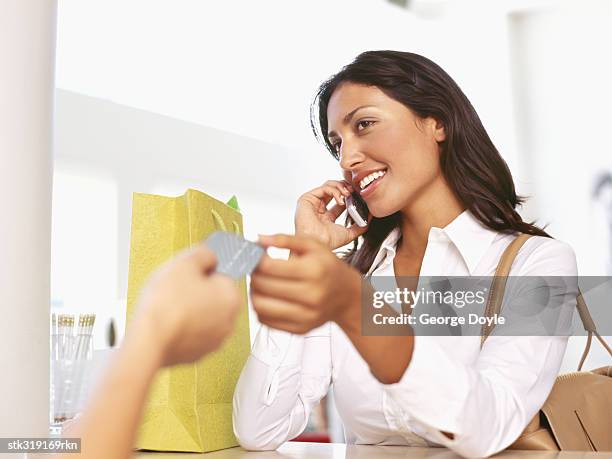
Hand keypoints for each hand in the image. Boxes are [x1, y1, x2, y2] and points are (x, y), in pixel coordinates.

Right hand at [132, 245, 240, 366]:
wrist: (148, 341)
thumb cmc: (166, 303)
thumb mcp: (185, 262)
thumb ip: (204, 253)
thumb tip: (210, 256)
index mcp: (232, 296)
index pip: (222, 274)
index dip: (202, 270)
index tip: (188, 273)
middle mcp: (230, 320)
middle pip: (214, 296)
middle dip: (197, 291)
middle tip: (175, 289)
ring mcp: (215, 339)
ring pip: (203, 315)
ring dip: (190, 310)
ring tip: (169, 307)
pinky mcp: (199, 353)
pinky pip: (193, 333)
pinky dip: (183, 328)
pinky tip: (168, 323)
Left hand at [250, 234, 361, 334]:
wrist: (346, 295)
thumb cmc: (328, 268)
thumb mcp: (312, 245)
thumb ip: (284, 239)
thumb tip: (259, 239)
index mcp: (313, 271)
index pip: (269, 267)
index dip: (256, 260)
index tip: (256, 256)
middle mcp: (311, 295)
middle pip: (263, 286)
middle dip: (253, 275)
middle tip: (255, 269)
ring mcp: (306, 315)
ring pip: (260, 306)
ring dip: (253, 293)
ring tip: (259, 284)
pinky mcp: (299, 329)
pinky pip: (266, 321)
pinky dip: (260, 308)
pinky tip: (267, 298)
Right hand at [295, 180, 368, 249]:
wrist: (318, 243)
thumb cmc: (329, 241)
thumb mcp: (349, 233)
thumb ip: (360, 226)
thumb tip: (370, 217)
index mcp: (325, 217)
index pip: (339, 201)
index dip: (350, 196)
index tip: (359, 196)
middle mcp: (318, 208)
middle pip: (333, 190)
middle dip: (346, 188)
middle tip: (354, 191)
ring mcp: (312, 203)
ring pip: (328, 186)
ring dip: (341, 187)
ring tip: (348, 194)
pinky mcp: (307, 198)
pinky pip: (324, 188)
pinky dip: (335, 190)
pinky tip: (341, 199)